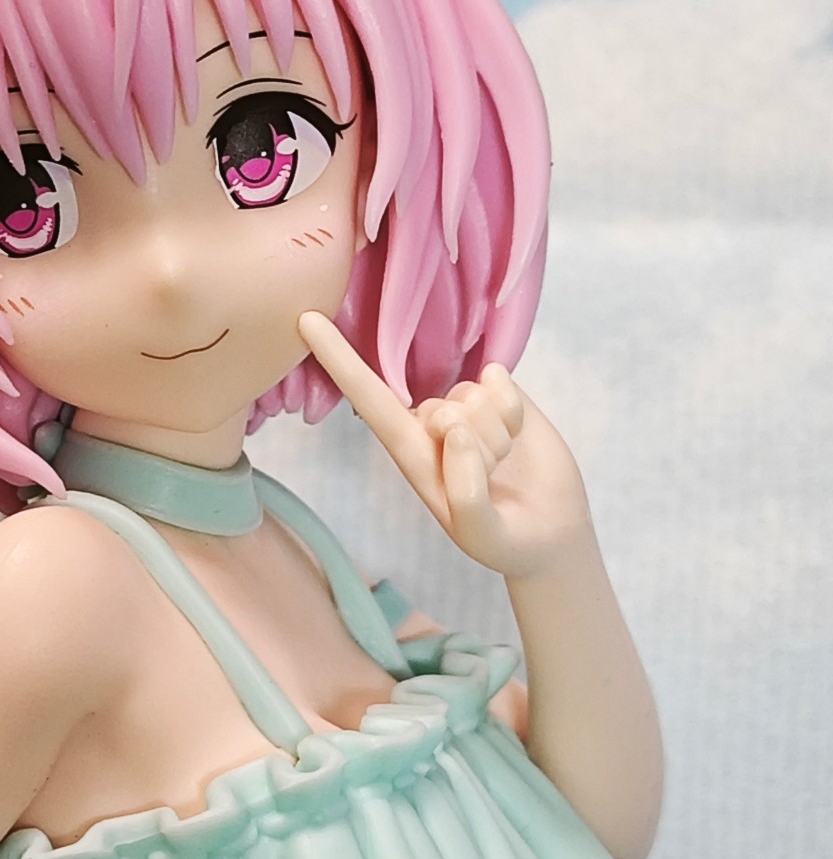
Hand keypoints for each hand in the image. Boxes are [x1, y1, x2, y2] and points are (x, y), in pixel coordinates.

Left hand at [298, 311, 591, 578]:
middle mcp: (429, 421)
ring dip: (500, 435)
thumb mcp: (480, 532)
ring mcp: (465, 403)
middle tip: (491, 479)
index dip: (338, 359)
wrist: (551, 530)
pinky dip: (515, 411)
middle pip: (445, 409)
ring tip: (503, 463)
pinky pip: (500, 380)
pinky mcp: (500, 391)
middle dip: (478, 447)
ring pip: (474, 396)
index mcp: (409, 452)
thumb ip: (466, 492)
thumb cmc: (502, 538)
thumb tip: (458, 430)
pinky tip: (518, 435)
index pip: (367, 398)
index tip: (306, 320)